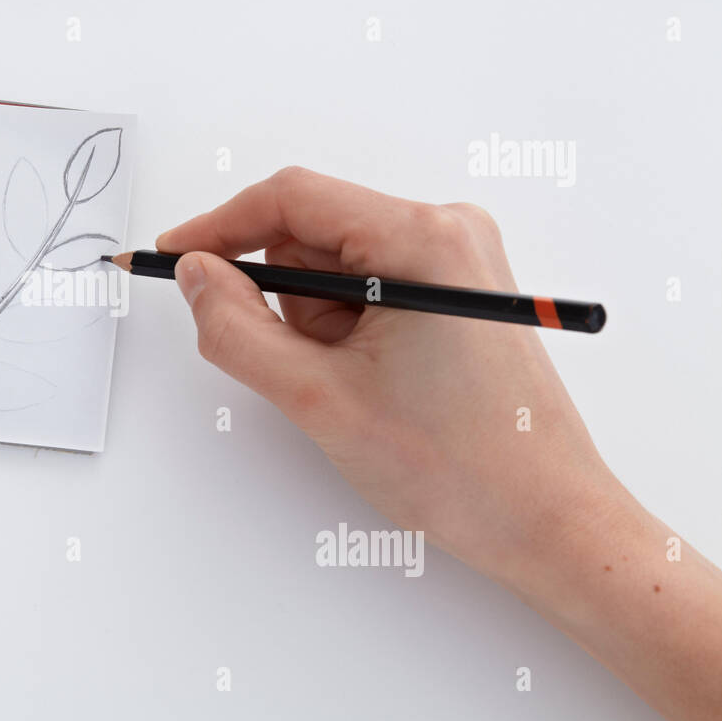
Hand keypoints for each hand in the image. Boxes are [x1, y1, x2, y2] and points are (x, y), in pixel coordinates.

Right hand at [159, 166, 721, 720]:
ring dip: (318, 326)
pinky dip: (347, 333)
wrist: (547, 522)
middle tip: (308, 372)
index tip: (174, 258)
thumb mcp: (319, 398)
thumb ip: (236, 328)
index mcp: (423, 239)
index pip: (292, 198)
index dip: (220, 226)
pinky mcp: (459, 292)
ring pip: (337, 268)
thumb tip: (196, 276)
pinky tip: (375, 385)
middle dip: (287, 302)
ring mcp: (459, 261)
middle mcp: (448, 232)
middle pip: (314, 235)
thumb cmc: (459, 466)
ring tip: (355, 389)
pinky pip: (369, 289)